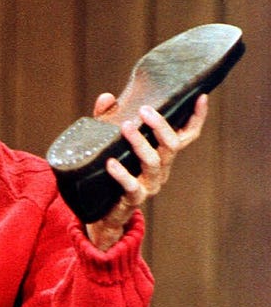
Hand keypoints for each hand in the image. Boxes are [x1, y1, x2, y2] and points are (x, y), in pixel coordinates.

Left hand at [86, 92, 208, 250]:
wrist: (105, 209)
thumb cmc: (113, 169)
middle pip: (171, 144)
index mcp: (163, 152)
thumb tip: (106, 97)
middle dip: (160, 125)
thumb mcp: (111, 139)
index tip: (200, 97)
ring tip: (126, 127)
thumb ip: (109, 118)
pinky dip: (121, 174)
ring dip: (140, 143)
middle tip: (145, 110)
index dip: (197, 118)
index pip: (187, 134)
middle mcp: (163, 168)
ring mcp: (151, 184)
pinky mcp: (135, 198)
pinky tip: (111, 163)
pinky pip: (132, 185)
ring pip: (153, 161)